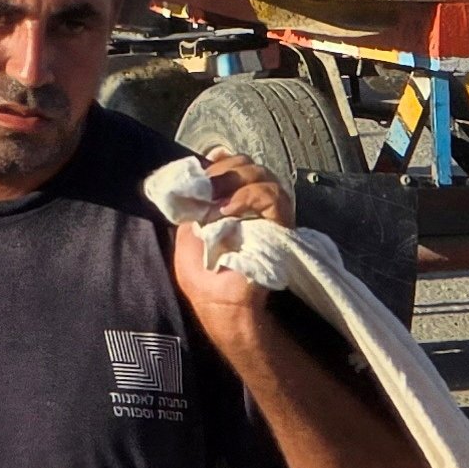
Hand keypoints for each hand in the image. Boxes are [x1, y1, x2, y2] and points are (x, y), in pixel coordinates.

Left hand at [167, 147, 296, 328]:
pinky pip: (273, 197)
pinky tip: (229, 210)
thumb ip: (192, 204)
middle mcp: (256, 204)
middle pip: (248, 164)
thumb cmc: (203, 275)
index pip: (234, 163)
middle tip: (205, 191)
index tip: (198, 178)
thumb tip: (191, 177)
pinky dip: (249, 196)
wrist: (221, 304)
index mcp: (234, 201)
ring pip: (264, 175)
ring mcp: (272, 214)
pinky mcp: (282, 227)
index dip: (217, 163)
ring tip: (217, 204)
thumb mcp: (186, 232)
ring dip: (235, 182)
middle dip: (223, 171)